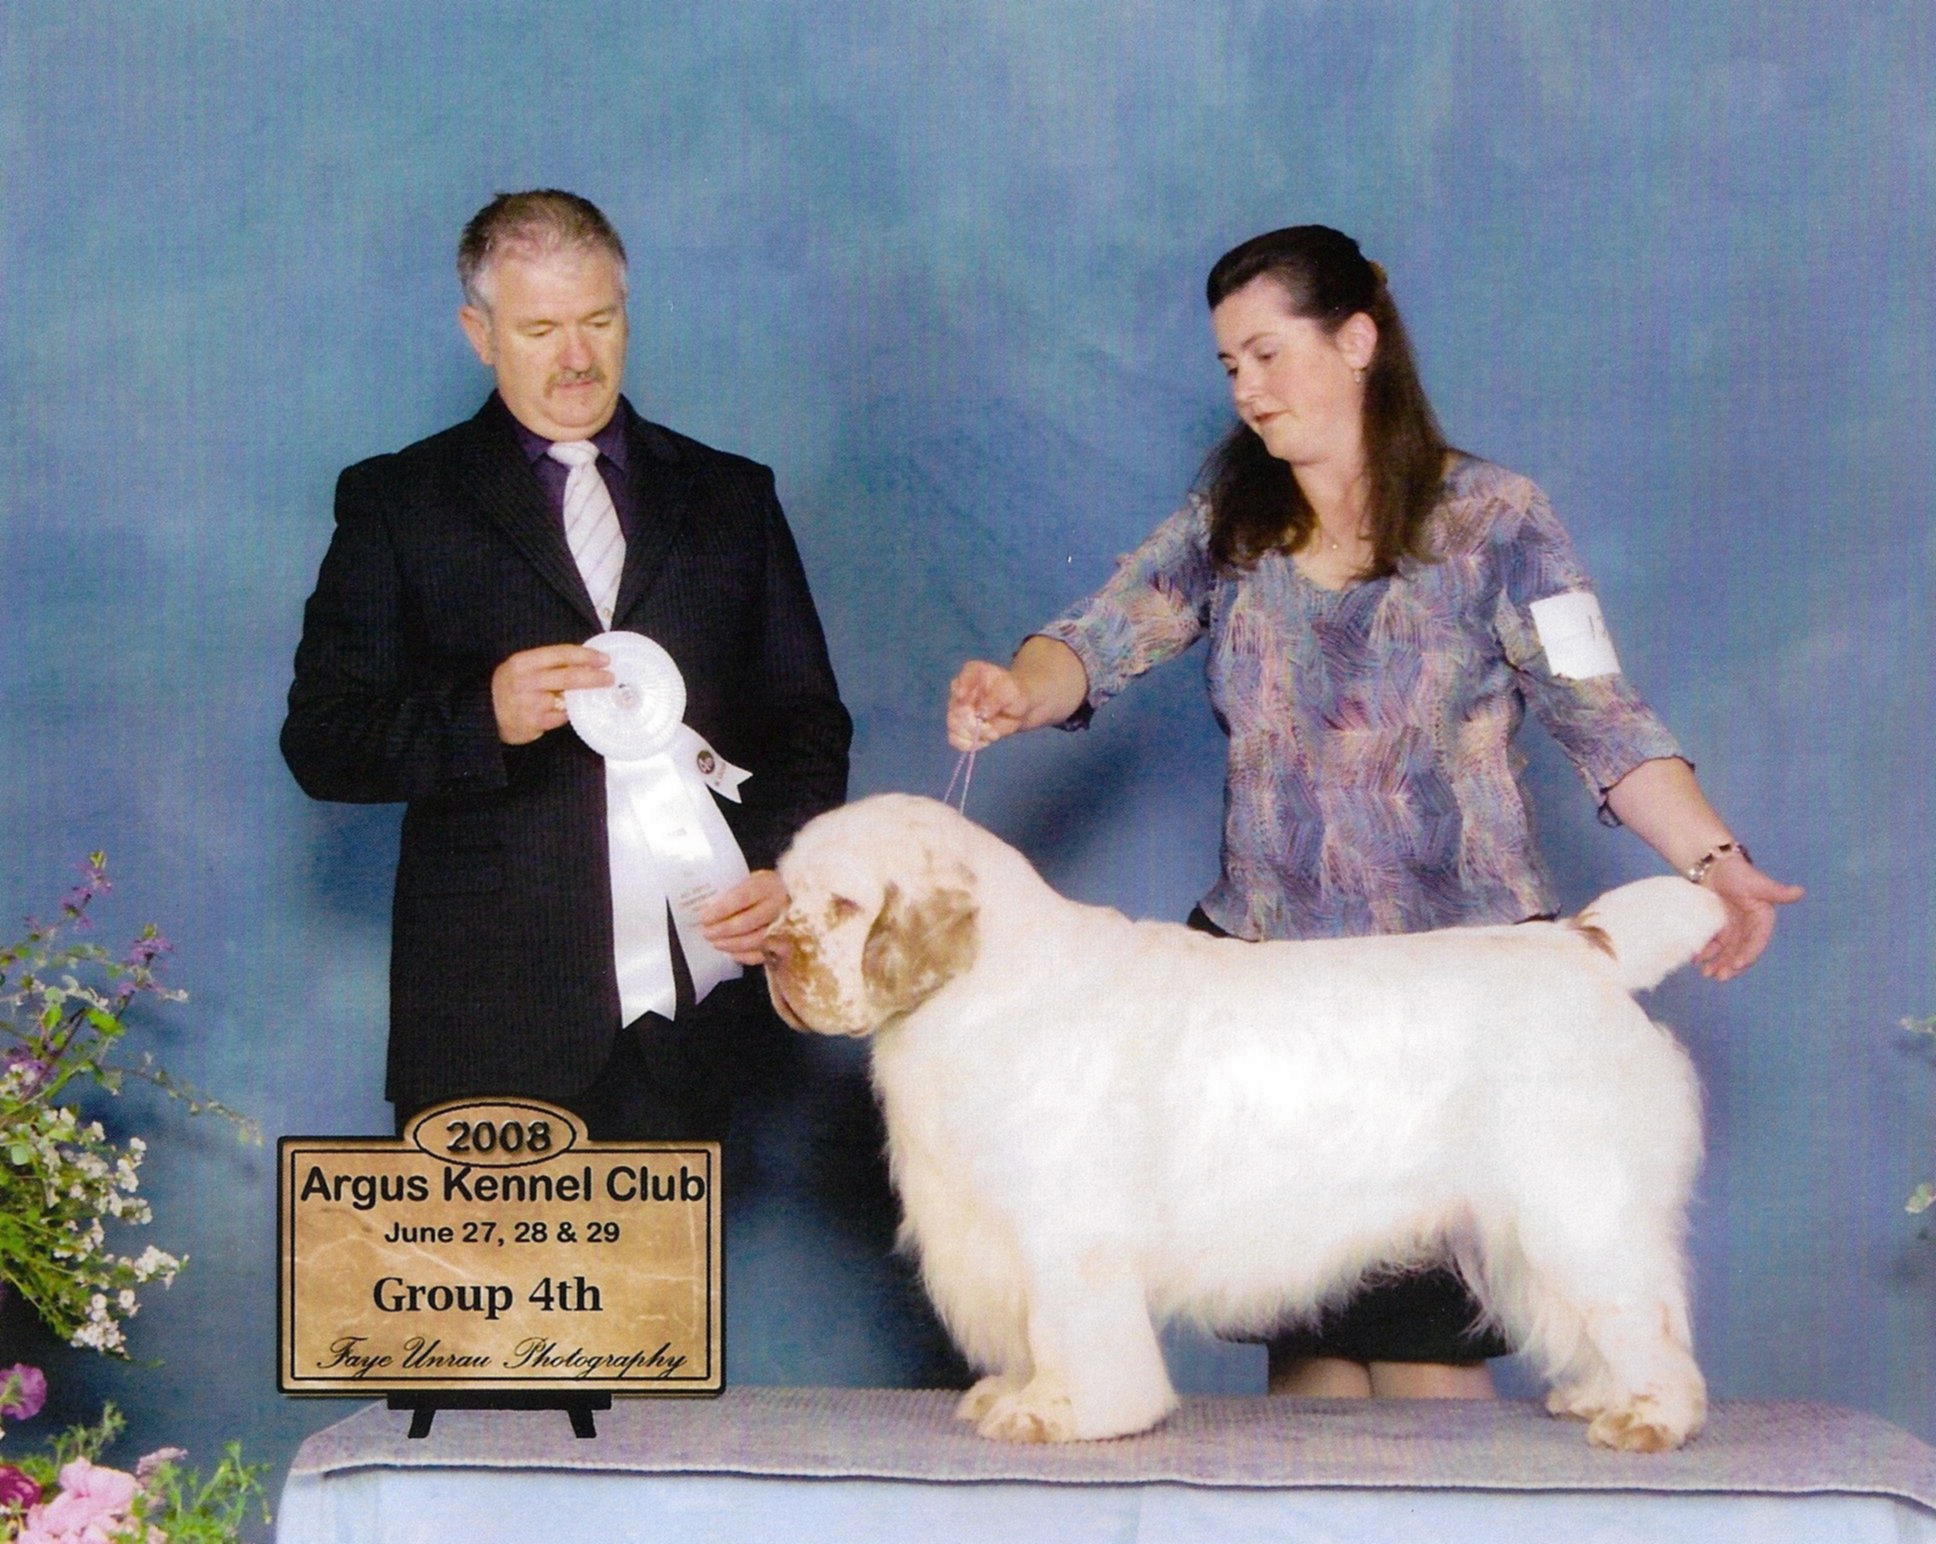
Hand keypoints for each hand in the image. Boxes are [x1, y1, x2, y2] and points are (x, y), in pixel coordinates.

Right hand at [491, 644, 612, 744]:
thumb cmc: (509, 686)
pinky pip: (561, 718)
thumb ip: (547, 664)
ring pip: (567, 700)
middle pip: (569, 677)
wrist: (484, 713)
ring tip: (589, 696)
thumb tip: (584, 663)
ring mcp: (530, 704)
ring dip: (580, 698)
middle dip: (594, 677)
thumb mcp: (521, 667)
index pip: (561, 654)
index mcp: (524, 662)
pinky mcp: (534, 723)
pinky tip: (565, 711)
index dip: (586, 656)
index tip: (604, 659)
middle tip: (610, 678)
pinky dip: (566, 714)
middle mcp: (526, 681)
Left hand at [699, 870, 787, 964]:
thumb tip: (709, 907)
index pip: (740, 898)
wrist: (796, 897)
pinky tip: (731, 954)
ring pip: (755, 940)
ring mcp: (786, 925)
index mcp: (768, 885)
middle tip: (706, 933)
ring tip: (716, 943)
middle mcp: (779, 905)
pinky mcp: (788, 943)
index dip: (720, 910)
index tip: (703, 917)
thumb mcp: (753, 880)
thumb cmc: (768, 888)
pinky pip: (764, 954)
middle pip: (746, 922)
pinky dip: (745, 956)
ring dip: (731, 944)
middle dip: (722, 930)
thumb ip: (735, 891)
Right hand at [947, 661, 1033, 750]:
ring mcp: (956, 709)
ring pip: (953, 724)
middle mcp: (959, 689)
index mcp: (972, 672)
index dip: (961, 688)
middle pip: (955, 707)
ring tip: (993, 734)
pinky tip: (984, 741)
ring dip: (973, 734)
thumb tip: (981, 714)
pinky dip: (969, 744)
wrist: (1019, 709)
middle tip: (992, 729)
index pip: (963, 677)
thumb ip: (996, 699)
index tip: (963, 696)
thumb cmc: (1014, 695)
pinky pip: (954, 739)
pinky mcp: (958, 726)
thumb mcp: (1011, 692)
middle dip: (972, 722)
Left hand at [1693, 858, 1803, 980]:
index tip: (1738, 964)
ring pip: (1727, 950)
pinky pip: (1714, 943)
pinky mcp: (1720, 926)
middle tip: (1719, 977)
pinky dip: (1706, 952)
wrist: (1715, 865)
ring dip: (1719, 963)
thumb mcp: (1757, 882)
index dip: (1749, 953)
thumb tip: (1800, 892)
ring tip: (1706, 974)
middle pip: (1741, 950)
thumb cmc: (1738, 872)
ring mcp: (1734, 928)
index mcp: (1762, 919)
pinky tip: (1697, 960)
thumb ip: (1776, 891)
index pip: (1757, 941)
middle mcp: (1750, 927)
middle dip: (1731, 965)